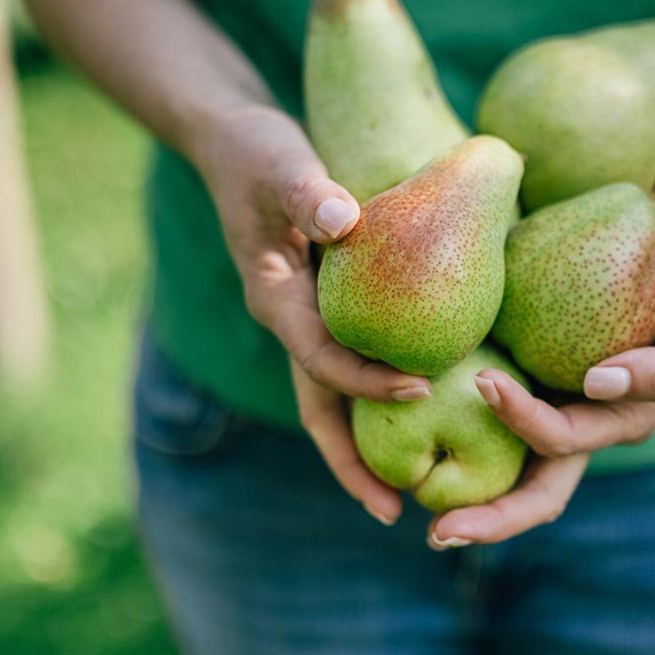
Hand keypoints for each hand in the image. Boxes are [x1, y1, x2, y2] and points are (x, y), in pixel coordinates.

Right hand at [193, 104, 428, 524]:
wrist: (232, 143)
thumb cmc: (256, 153)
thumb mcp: (279, 164)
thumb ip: (306, 191)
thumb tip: (343, 219)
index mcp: (276, 299)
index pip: (321, 357)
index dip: (367, 380)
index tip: (422, 388)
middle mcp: (289, 320)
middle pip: (319, 404)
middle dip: (350, 460)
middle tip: (394, 511)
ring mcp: (304, 319)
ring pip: (332, 394)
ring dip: (363, 440)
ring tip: (406, 489)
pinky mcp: (323, 307)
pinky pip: (349, 360)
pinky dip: (375, 390)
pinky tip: (420, 403)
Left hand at [428, 223, 654, 547]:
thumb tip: (598, 387)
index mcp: (614, 424)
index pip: (559, 451)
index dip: (523, 435)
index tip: (486, 386)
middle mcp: (576, 420)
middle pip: (526, 486)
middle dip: (484, 517)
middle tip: (432, 527)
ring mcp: (550, 395)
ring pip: (497, 453)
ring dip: (455, 476)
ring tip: (395, 481)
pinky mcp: (528, 358)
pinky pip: (484, 392)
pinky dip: (445, 409)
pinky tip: (403, 398)